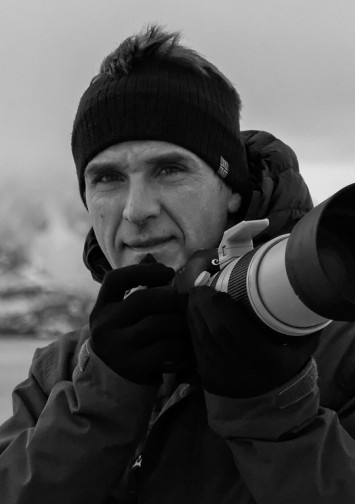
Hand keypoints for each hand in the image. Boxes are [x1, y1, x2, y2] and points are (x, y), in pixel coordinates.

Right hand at [90, 263, 193, 384]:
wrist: (116, 383)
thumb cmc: (128, 340)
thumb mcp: (124, 315)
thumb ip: (137, 288)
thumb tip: (152, 258)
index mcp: (102, 308)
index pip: (115, 279)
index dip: (142, 271)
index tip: (168, 272)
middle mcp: (104, 326)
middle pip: (142, 300)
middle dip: (172, 298)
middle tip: (189, 301)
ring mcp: (117, 347)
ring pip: (156, 324)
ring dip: (180, 321)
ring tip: (192, 322)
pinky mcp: (133, 366)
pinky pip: (165, 348)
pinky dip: (182, 344)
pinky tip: (189, 345)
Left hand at [187, 287, 319, 397]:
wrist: (265, 407)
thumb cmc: (282, 372)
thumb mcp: (300, 353)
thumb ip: (303, 329)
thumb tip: (306, 299)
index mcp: (260, 356)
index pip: (234, 329)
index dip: (221, 306)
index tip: (218, 288)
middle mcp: (236, 362)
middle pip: (213, 329)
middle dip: (203, 304)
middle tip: (202, 285)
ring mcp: (218, 368)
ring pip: (200, 335)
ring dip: (194, 311)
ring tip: (195, 293)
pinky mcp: (206, 371)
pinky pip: (194, 344)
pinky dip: (191, 325)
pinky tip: (191, 311)